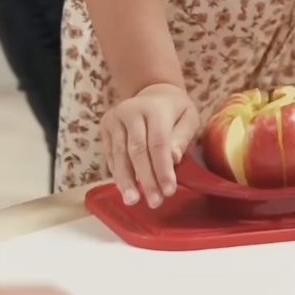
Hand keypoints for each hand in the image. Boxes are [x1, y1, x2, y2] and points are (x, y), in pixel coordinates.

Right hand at [101, 84, 199, 208]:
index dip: (162, 168)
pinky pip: (110, 154)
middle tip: (154, 202)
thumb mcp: (188, 117)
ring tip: (133, 200)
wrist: (153, 92)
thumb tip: (174, 159)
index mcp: (155, 108)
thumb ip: (182, 137)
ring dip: (126, 180)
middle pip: (137, 150)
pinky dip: (117, 172)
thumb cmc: (174, 110)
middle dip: (145, 179)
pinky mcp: (105, 126)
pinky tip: (125, 187)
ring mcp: (115, 118)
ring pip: (119, 154)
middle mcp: (131, 110)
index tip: (169, 191)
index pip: (158, 142)